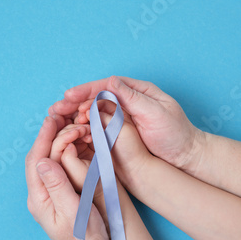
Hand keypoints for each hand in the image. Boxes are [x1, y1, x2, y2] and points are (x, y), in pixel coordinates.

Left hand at [25, 117, 112, 239]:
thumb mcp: (73, 214)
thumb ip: (58, 187)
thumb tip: (44, 161)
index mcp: (39, 199)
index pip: (36, 161)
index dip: (43, 138)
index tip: (52, 120)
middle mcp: (40, 194)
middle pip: (40, 157)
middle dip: (50, 135)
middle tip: (64, 117)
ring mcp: (49, 193)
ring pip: (49, 160)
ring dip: (58, 140)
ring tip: (70, 123)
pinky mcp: (60, 193)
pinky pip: (59, 166)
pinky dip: (66, 151)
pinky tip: (75, 141)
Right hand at [49, 76, 204, 170]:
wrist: (184, 157)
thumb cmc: (175, 133)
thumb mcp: (156, 112)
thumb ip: (132, 97)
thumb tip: (110, 82)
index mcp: (137, 91)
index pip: (106, 86)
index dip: (86, 90)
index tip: (69, 95)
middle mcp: (126, 101)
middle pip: (95, 97)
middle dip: (74, 102)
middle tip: (55, 108)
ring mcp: (121, 117)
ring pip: (93, 112)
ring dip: (74, 115)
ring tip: (57, 119)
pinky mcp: (119, 132)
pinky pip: (97, 126)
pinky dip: (83, 128)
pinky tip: (72, 131)